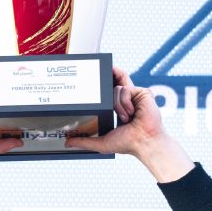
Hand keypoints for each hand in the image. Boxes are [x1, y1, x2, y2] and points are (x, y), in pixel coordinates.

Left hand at [65, 68, 193, 181]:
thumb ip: (84, 142)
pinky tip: (131, 113)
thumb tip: (68, 143)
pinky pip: (125, 89)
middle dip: (110, 73)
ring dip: (117, 105)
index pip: (109, 92)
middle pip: (116, 80)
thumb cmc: (127, 143)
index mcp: (119, 109)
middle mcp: (127, 100)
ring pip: (116, 89)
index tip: (95, 76)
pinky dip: (124, 102)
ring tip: (126, 118)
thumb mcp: (100, 142)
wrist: (144, 141)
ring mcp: (135, 96)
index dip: (104, 83)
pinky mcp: (142, 92)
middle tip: (105, 67)